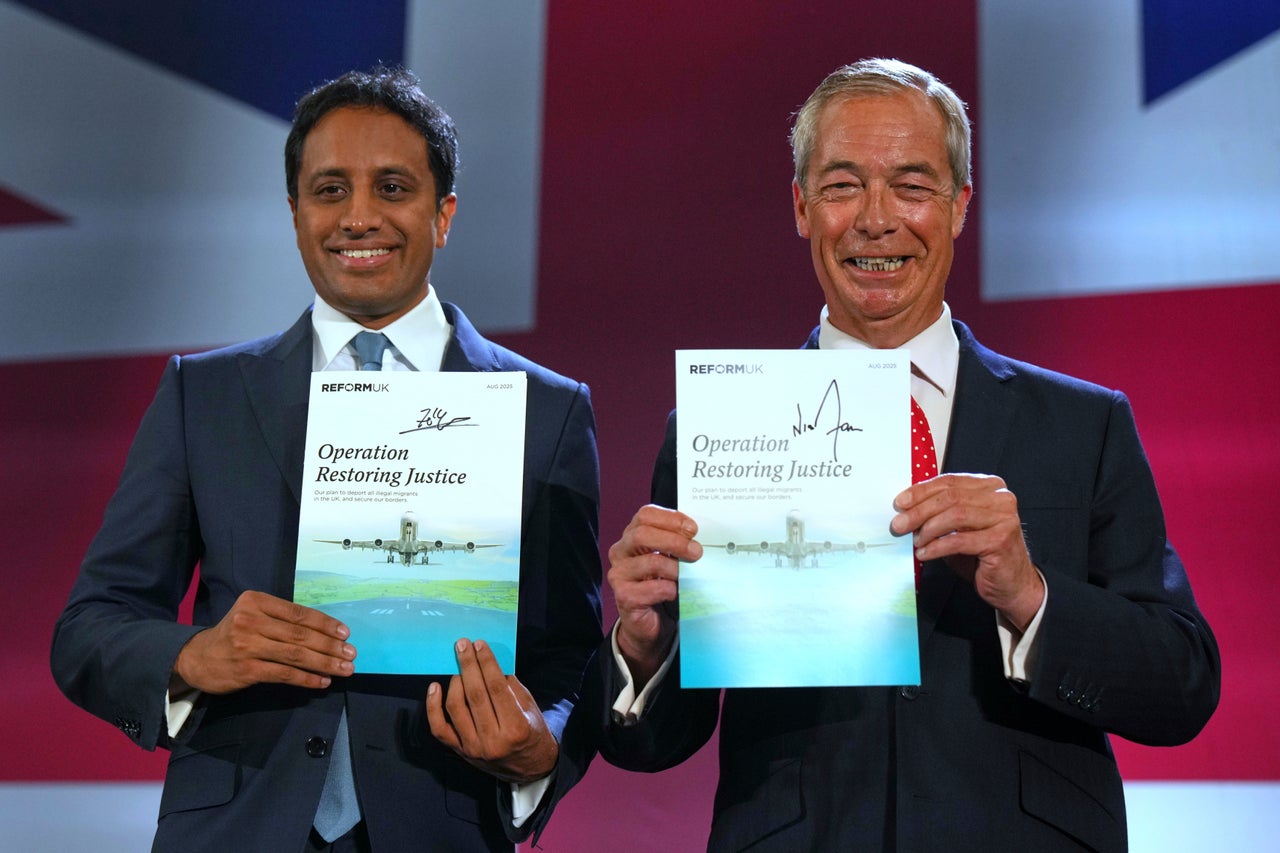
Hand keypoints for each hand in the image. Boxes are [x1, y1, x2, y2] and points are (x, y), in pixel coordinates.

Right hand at [170, 590, 354, 693]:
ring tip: (344, 669)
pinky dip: (306, 678)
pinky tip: (322, 681)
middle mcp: (251, 620)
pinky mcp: (246, 669)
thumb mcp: (253, 616)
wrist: (197, 658)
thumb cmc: (233, 635)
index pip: (299, 613)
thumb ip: (281, 620)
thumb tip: (325, 632)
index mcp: (256, 601)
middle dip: (330, 646)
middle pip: (300, 634)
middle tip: (351, 654)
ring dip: (324, 663)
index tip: (345, 634)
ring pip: (295, 655)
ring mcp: (247, 645)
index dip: (325, 624)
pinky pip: (284, 674)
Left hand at [426, 639, 557, 783]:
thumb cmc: (532, 732)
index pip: (497, 688)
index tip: (480, 645)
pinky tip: (434, 687)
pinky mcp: (460, 752)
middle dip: (468, 666)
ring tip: (458, 666)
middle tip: (462, 645)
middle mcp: (493, 740)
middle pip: (475, 695)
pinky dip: (433, 707)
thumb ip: (511, 687)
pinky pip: (439, 728)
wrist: (529, 768)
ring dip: (454, 682)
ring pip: (456, 708)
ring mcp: (473, 748)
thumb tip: (489, 662)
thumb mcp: (530, 708)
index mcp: (516, 728)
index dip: (487, 664)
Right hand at [607, 504, 700, 685]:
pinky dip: (670, 589)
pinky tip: (675, 593)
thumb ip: (678, 544)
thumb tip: (700, 537)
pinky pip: (653, 588)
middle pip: (643, 535)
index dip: (671, 519)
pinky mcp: (624, 596)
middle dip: (675, 541)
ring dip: (676, 568)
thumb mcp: (669, 558)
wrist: (650, 621)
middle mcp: (621, 551)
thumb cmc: (662, 583)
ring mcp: (619, 574)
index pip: (645, 515)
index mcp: (632, 535)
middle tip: (696, 552)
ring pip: (651, 562)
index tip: (693, 529)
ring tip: (689, 576)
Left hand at [891, 474, 1043, 630]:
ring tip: (916, 542)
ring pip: (955, 516)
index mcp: (990, 487)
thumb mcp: (958, 527)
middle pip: (951, 498)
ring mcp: (1004, 519)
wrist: (1011, 584)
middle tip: (899, 525)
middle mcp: (1000, 499)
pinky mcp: (1001, 540)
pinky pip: (959, 540)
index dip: (921, 491)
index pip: (950, 481)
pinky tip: (925, 554)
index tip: (900, 503)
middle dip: (919, 511)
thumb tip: (905, 508)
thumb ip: (939, 512)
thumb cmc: (982, 554)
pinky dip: (937, 547)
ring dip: (928, 529)